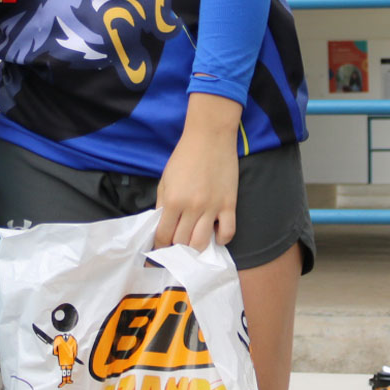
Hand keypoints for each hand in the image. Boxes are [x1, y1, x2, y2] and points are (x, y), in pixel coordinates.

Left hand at [154, 93, 240, 251]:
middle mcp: (192, 208)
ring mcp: (213, 207)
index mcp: (173, 200)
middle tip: (174, 251)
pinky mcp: (229, 205)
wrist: (209, 137)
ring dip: (195, 249)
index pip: (163, 235)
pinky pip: (228, 232)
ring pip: (202, 243)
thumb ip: (163, 204)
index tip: (159, 251)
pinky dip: (221, 240)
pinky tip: (215, 236)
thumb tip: (161, 226)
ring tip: (191, 248)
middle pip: (182, 243)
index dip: (159, 247)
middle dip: (175, 250)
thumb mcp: (165, 179)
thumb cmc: (184, 157)